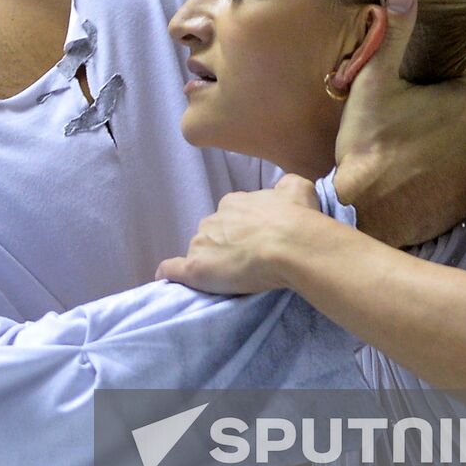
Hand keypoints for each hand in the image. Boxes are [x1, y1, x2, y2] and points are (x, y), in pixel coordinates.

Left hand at [156, 175, 324, 294]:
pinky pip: (172, 269)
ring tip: (232, 276)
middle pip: (213, 233)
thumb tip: (282, 190)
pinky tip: (167, 279)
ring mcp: (201, 243)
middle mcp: (213, 219)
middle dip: (225, 244)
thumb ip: (286, 187)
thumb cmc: (297, 218)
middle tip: (248, 259)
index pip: (230, 215)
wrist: (291, 244)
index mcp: (233, 202)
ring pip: (200, 251)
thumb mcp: (298, 189)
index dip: (241, 229)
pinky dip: (169, 273)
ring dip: (210, 261)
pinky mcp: (195, 267)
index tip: (255, 240)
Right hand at [334, 0, 465, 245]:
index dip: (425, 103)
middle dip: (438, 130)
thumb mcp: (373, 82)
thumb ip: (393, 35)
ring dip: (445, 159)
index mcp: (463, 99)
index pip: (452, 93)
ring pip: (465, 155)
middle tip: (401, 143)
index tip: (401, 116)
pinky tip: (421, 189)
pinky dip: (449, 187)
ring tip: (409, 169)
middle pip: (461, 124)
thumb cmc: (367, 140)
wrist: (365, 206)